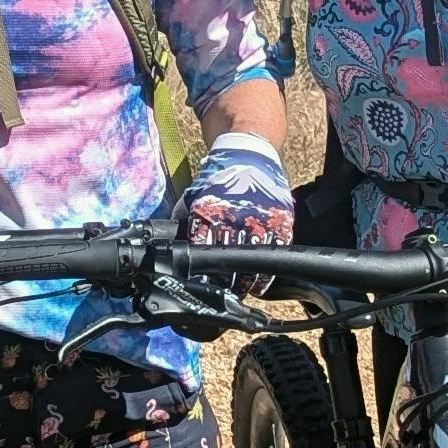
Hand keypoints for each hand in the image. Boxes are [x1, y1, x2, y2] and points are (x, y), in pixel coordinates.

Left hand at [178, 132, 295, 294]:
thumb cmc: (219, 175)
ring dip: (246, 280)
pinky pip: (276, 249)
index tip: (200, 285)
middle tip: (221, 295)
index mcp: (209, 210)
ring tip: (241, 292)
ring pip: (253, 258)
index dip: (199, 270)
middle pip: (227, 258)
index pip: (200, 247)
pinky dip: (268, 269)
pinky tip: (261, 282)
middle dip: (223, 281)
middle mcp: (233, 215)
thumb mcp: (195, 192)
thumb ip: (184, 215)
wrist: (248, 152)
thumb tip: (167, 237)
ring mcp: (258, 217)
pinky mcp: (279, 217)